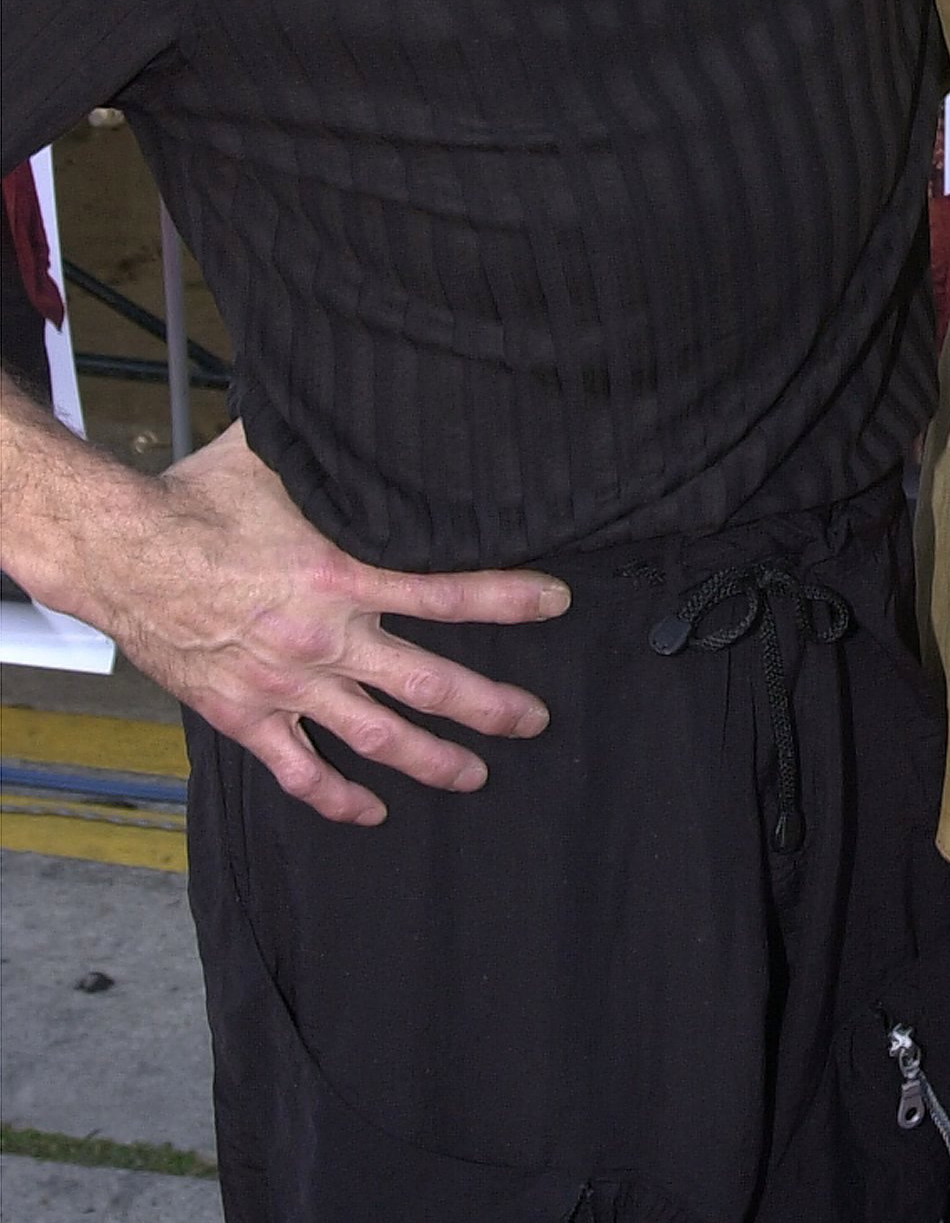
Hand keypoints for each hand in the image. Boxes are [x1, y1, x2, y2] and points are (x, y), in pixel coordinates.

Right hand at [86, 422, 564, 824]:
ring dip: (435, 761)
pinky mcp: (248, 716)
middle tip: (535, 720)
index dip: (510, 600)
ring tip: (476, 774)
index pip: (449, 593)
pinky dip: (339, 798)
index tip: (556, 604)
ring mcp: (288, 686)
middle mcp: (325, 639)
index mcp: (341, 575)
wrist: (121, 554)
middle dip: (491, 706)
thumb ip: (339, 455)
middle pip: (430, 684)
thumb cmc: (198, 499)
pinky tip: (372, 810)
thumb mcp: (278, 459)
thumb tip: (387, 411)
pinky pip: (300, 771)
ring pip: (378, 738)